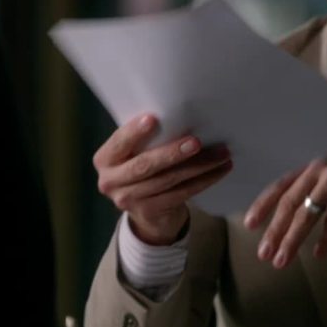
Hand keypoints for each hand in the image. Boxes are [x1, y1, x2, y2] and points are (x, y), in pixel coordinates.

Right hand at [94, 114, 232, 244]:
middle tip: (197, 142)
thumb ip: (144, 139)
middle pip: (145, 165)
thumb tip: (179, 114)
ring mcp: (128, 200)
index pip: (119, 143)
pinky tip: (219, 170)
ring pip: (168, 180)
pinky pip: (181, 194)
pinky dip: (203, 181)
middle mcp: (110, 181)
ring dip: (198, 166)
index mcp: (104, 159)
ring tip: (221, 154)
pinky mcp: (149, 212)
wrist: (146, 212)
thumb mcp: (135, 152)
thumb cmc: (143, 167)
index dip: (134, 132)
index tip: (153, 119)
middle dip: (173, 153)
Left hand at [244, 143, 326, 267]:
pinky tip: (317, 253)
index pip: (280, 187)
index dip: (262, 205)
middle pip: (289, 205)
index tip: (248, 224)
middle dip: (274, 231)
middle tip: (263, 253)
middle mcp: (319, 171)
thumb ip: (313, 187)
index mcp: (311, 168)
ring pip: (307, 215)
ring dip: (292, 240)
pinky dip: (325, 239)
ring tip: (282, 260)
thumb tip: (289, 213)